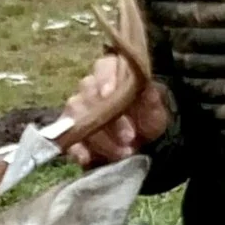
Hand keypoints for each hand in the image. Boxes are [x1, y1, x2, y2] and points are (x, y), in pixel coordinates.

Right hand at [63, 53, 171, 167]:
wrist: (140, 142)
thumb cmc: (146, 118)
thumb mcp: (155, 110)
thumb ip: (151, 99)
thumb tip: (147, 89)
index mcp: (112, 73)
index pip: (104, 67)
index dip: (105, 79)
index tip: (109, 94)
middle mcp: (90, 87)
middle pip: (88, 95)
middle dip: (108, 119)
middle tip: (128, 137)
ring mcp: (77, 110)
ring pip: (77, 117)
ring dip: (98, 137)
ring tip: (120, 153)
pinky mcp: (72, 133)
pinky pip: (68, 138)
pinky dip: (76, 149)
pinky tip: (86, 158)